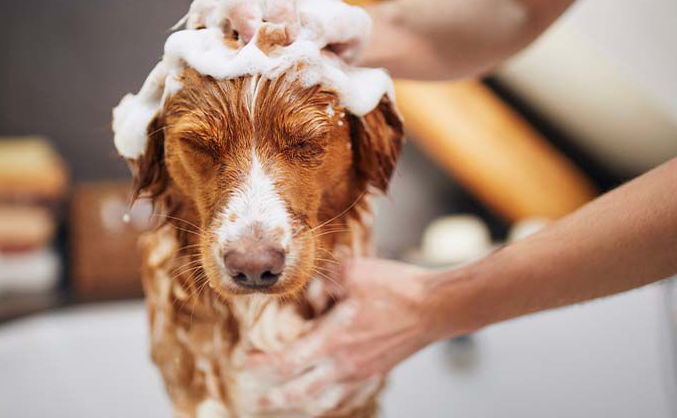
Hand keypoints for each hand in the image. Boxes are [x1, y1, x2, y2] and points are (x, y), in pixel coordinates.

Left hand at [245, 258, 438, 414]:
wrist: (435, 306)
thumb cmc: (394, 287)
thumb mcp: (349, 273)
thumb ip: (319, 285)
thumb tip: (305, 299)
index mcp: (332, 341)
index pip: (283, 363)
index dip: (258, 365)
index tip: (243, 361)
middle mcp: (343, 365)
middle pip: (296, 392)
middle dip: (271, 397)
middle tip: (254, 398)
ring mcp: (360, 374)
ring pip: (320, 403)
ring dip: (296, 406)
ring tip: (281, 405)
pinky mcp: (375, 374)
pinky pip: (344, 399)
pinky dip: (325, 404)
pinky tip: (319, 402)